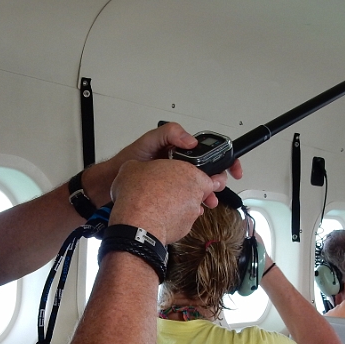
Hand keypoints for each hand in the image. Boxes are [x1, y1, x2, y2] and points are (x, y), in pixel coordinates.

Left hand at [85, 123, 242, 204]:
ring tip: (206, 202)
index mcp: (180, 152)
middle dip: (218, 181)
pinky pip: (190, 201)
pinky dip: (195, 205)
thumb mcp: (148, 142)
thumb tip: (191, 142)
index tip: (233, 169)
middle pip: (210, 173)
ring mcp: (177, 182)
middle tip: (214, 187)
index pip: (210, 153)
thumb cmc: (127, 161)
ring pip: (202, 189)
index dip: (226, 160)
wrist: (111, 184)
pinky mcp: (172, 196)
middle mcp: (181, 166)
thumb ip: (169, 134)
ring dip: (208, 195)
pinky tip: (194, 209)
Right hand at [109, 159, 224, 244]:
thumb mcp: (132, 167)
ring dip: (179, 207)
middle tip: (169, 192)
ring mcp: (192, 212)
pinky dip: (172, 220)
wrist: (137, 223)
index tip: (184, 178)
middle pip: (198, 190)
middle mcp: (195, 191)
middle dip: (186, 192)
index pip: (202, 172)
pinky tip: (157, 218)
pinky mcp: (186, 229)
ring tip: (159, 206)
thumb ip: (143, 166)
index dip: (192, 176)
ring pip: (190, 208)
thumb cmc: (139, 194)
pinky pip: (181, 222)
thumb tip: (138, 168)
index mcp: (187, 171)